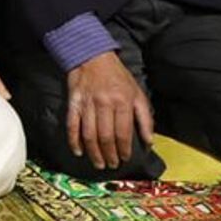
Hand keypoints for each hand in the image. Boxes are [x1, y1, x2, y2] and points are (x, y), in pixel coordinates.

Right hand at [65, 51, 154, 170]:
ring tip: (99, 163)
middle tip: (112, 165)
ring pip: (89, 134)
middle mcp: (104, 103)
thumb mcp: (137, 93)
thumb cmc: (117, 75)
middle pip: (106, 136)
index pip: (123, 133)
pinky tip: (78, 151)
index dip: (124, 149)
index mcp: (122, 102)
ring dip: (94, 152)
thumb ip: (145, 118)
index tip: (125, 159)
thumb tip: (149, 141)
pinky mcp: (73, 101)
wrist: (92, 55)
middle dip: (109, 154)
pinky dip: (74, 140)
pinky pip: (72, 124)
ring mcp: (87, 103)